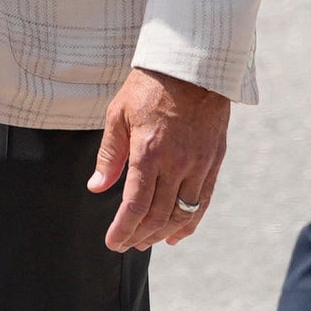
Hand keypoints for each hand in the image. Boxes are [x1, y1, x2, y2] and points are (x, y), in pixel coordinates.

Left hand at [86, 65, 228, 248]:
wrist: (193, 66)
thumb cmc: (149, 87)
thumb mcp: (119, 115)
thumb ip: (109, 155)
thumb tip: (96, 188)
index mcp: (148, 152)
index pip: (134, 206)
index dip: (122, 229)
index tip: (113, 242)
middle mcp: (176, 163)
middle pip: (158, 216)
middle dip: (140, 236)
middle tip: (126, 244)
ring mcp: (199, 163)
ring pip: (182, 213)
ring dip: (163, 233)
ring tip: (147, 241)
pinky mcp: (214, 160)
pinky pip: (203, 201)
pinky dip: (190, 222)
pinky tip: (178, 234)